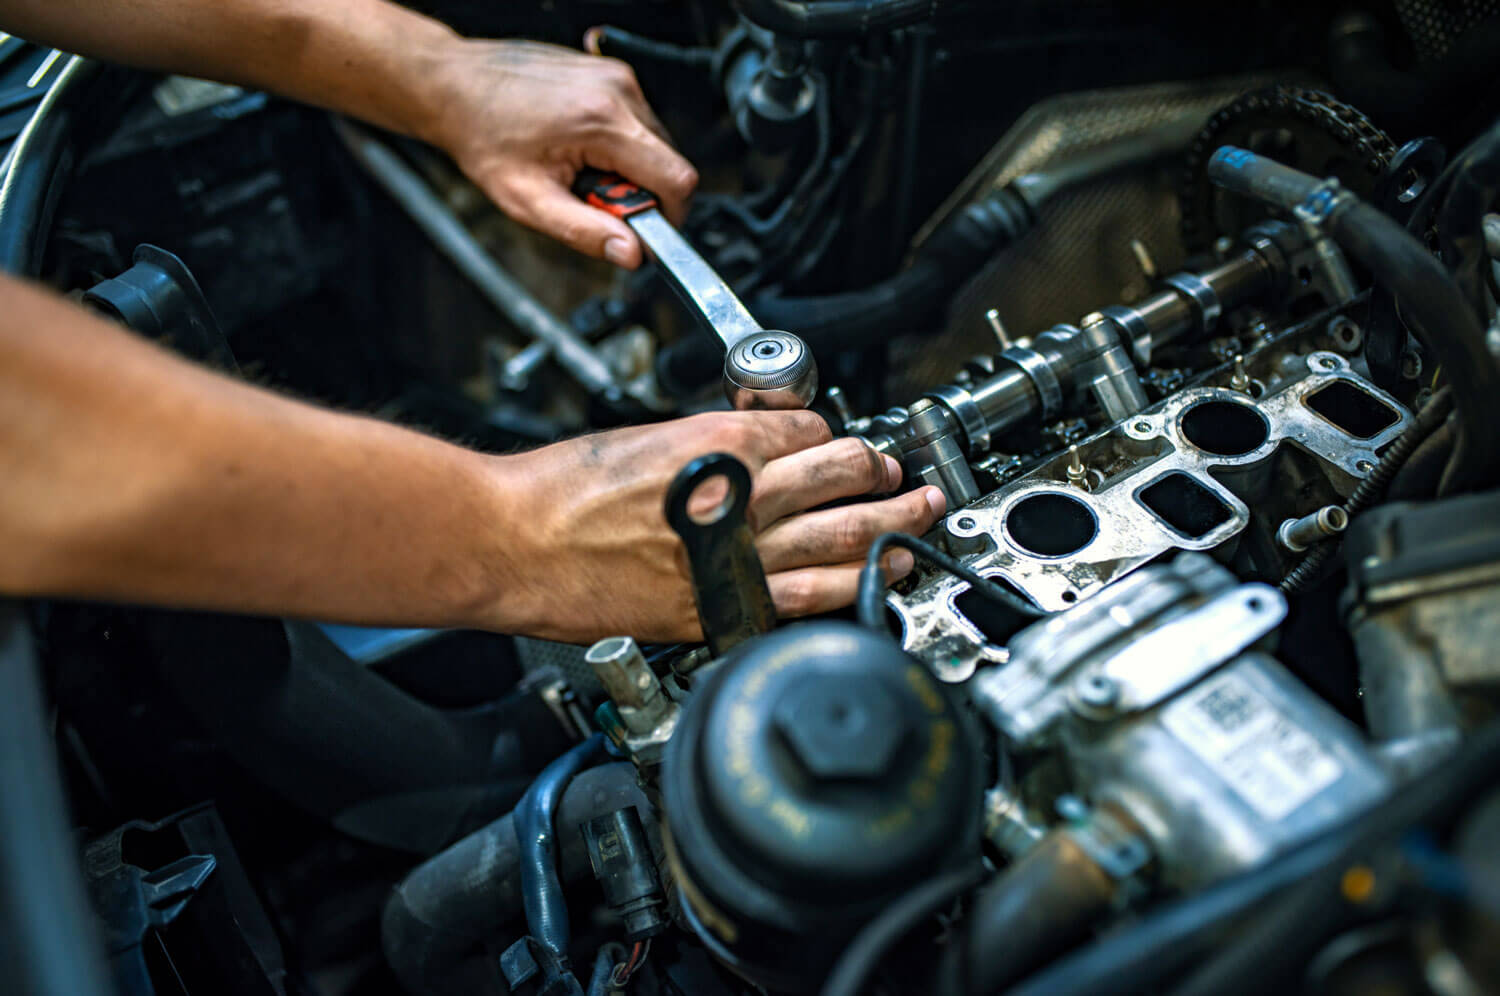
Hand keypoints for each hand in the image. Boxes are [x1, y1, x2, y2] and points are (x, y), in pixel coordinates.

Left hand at [423, 39, 696, 267]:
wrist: (455, 87)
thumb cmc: (483, 137)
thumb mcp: (528, 200)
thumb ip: (585, 232)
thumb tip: (632, 254)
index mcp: (603, 122)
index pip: (677, 179)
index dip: (669, 216)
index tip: (641, 229)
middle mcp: (618, 90)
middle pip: (668, 162)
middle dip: (639, 192)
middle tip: (591, 196)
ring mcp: (616, 77)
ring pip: (654, 143)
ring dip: (628, 168)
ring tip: (580, 167)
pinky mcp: (610, 73)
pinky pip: (637, 122)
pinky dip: (617, 144)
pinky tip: (579, 146)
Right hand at [490, 411, 944, 642]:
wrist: (514, 542)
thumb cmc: (561, 489)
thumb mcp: (647, 437)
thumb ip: (711, 443)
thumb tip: (754, 449)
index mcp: (724, 441)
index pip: (812, 430)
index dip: (833, 434)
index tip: (842, 445)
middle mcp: (743, 496)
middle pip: (847, 477)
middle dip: (885, 475)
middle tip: (904, 477)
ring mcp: (738, 557)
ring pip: (846, 540)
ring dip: (892, 530)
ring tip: (915, 524)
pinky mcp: (719, 608)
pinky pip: (805, 600)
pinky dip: (850, 589)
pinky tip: (875, 582)